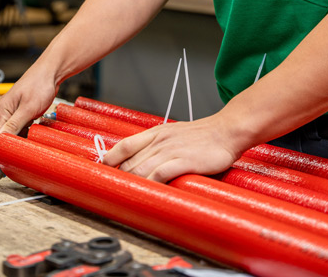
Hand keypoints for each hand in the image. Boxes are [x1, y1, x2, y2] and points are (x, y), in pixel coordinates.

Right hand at [0, 64, 56, 142]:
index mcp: (2, 109)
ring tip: (33, 137)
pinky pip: (22, 127)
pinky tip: (35, 130)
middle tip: (26, 147)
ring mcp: (15, 111)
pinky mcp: (23, 112)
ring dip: (22, 137)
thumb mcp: (28, 107)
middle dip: (14, 142)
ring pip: (14, 132)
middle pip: (5, 135)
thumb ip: (14, 124)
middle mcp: (6, 111)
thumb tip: (1, 139)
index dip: (3, 146)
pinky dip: (28, 130)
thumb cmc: (39, 83)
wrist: (51, 72)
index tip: (13, 155)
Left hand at [102, 117, 239, 181]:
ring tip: (126, 198)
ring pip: (141, 169)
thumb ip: (157, 145)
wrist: (225, 131)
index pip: (124, 145)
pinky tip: (148, 193)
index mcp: (156, 133)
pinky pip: (160, 173)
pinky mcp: (184, 161)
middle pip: (130, 162)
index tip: (102, 172)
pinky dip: (151, 184)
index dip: (109, 159)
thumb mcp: (174, 134)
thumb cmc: (201, 136)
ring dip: (132, 184)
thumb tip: (140, 160)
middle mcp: (159, 141)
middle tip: (114, 192)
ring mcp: (171, 150)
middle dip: (120, 178)